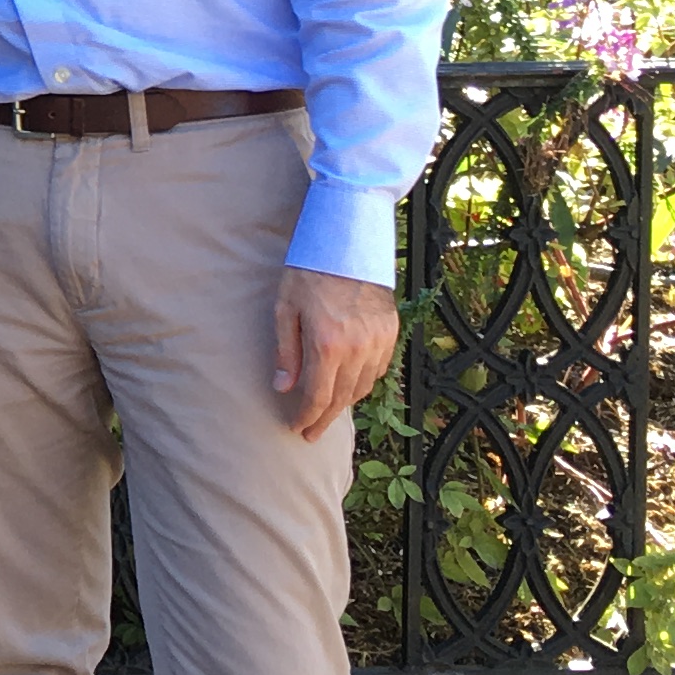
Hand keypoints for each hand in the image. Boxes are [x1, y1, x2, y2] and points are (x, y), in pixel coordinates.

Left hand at [271, 267, 396, 435]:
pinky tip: (349, 383)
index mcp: (327, 345)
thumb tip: (283, 388)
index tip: (296, 429)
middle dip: (324, 419)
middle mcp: (358, 348)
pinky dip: (363, 381)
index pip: (317, 397)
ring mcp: (379, 341)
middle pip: (342, 399)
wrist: (349, 242)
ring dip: (345, 403)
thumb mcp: (285, 309)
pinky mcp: (391, 331)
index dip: (306, 417)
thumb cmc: (309, 272)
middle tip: (311, 432)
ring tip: (328, 410)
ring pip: (363, 387)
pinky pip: (378, 369)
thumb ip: (286, 352)